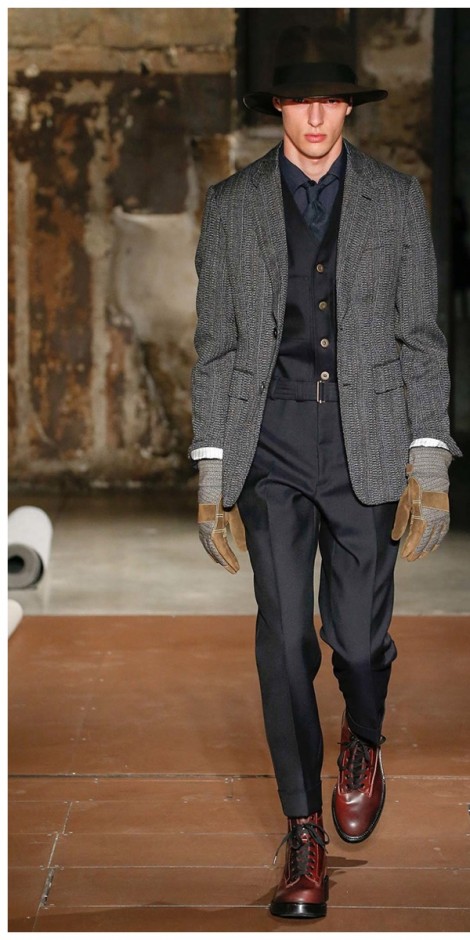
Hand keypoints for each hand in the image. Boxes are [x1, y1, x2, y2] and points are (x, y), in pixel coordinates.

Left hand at [197, 458, 245, 573]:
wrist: (219, 468)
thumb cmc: (227, 485)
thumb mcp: (235, 510)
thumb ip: (238, 528)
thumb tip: (243, 547)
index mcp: (212, 517)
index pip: (215, 540)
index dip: (223, 553)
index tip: (230, 563)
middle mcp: (206, 520)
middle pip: (212, 546)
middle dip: (222, 558)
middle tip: (232, 570)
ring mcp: (206, 519)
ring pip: (212, 545)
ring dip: (222, 558)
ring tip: (232, 568)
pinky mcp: (208, 518)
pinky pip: (214, 540)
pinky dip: (221, 551)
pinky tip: (226, 560)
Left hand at [391, 447, 450, 560]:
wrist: (432, 474)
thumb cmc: (415, 488)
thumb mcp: (403, 503)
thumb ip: (399, 522)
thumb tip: (394, 538)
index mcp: (423, 516)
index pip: (416, 538)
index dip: (410, 548)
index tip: (404, 556)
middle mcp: (434, 519)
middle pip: (426, 541)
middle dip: (417, 551)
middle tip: (410, 559)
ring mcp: (442, 518)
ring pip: (435, 539)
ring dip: (427, 549)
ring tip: (419, 556)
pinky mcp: (445, 516)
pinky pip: (442, 533)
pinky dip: (436, 541)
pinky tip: (432, 546)